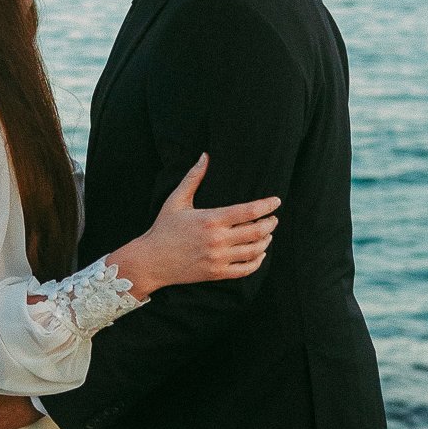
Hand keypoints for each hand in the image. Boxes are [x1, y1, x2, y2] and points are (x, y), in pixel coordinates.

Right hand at [110, 153, 279, 297]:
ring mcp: (218, 259)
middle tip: (273, 219)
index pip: (249, 211)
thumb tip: (205, 155)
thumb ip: (193, 177)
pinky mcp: (217, 274)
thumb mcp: (176, 200)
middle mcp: (217, 240)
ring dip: (266, 241)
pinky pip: (246, 269)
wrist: (151, 260)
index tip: (276, 201)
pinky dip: (257, 261)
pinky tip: (259, 253)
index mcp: (211, 219)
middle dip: (270, 223)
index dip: (267, 205)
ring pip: (255, 250)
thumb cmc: (163, 228)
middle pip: (257, 231)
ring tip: (267, 234)